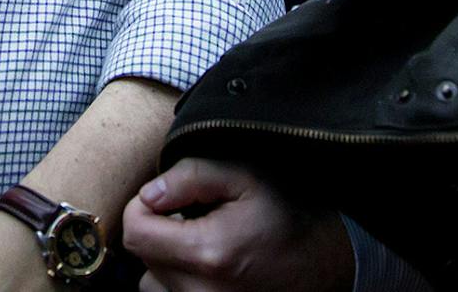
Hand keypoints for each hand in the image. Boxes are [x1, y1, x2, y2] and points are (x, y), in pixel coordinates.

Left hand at [124, 159, 352, 291]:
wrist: (322, 262)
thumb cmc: (285, 215)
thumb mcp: (243, 177)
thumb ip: (190, 176)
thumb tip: (148, 194)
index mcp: (208, 253)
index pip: (136, 233)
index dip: (141, 206)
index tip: (164, 197)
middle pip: (144, 256)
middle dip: (159, 229)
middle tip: (193, 215)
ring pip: (153, 281)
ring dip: (166, 257)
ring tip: (200, 241)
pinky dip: (178, 278)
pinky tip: (205, 263)